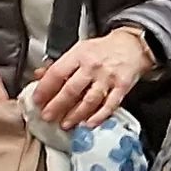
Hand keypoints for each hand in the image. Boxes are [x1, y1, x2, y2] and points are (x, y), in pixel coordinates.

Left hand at [23, 28, 149, 127]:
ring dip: (76, 114)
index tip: (37, 100)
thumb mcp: (79, 50)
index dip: (45, 88)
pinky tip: (89, 123)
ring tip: (66, 124)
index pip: (57, 73)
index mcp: (79, 55)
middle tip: (48, 116)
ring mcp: (108, 78)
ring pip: (89, 100)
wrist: (133, 46)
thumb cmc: (104, 49)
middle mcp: (92, 67)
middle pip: (71, 90)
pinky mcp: (122, 88)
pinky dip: (99, 116)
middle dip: (57, 105)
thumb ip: (60, 64)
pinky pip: (110, 105)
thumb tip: (40, 75)